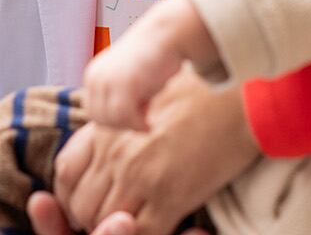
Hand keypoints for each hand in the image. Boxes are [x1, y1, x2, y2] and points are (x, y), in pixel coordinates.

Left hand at [51, 67, 259, 234]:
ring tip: (134, 224)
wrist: (243, 94)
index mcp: (107, 127)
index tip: (87, 200)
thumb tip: (112, 141)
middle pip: (82, 204)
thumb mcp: (147, 94)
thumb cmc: (203, 89)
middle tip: (112, 220)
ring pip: (106, 224)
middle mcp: (116, 153)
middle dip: (92, 218)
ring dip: (116, 230)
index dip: (72, 193)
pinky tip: (161, 226)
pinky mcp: (170, 196)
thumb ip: (122, 121)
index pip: (66, 171)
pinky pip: (144, 234)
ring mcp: (141, 176)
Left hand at [84, 0, 219, 130]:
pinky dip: (137, 125)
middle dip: (121, 125)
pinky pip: (124, 115)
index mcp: (94, 75)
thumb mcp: (128, 81)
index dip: (112, 121)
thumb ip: (119, 100)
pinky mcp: (125, 82)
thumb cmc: (152, 59)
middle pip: (99, 118)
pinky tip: (149, 124)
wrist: (165, 35)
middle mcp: (96, 77)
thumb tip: (125, 124)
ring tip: (147, 114)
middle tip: (142, 117)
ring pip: (110, 119)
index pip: (93, 112)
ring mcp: (109, 79)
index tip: (133, 118)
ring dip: (130, 125)